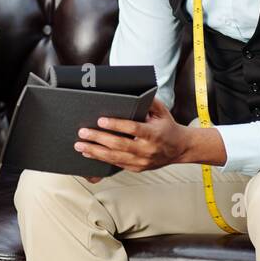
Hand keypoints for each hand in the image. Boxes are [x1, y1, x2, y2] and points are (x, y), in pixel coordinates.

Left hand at [74, 98, 189, 172]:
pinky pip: (116, 164)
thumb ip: (148, 102)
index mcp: (154, 134)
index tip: (100, 120)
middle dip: (98, 138)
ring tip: (80, 145)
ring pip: (114, 157)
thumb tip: (132, 92)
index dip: (116, 125)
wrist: (179, 149)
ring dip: (95, 151)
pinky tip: (89, 153)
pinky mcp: (137, 168)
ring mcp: (141, 161)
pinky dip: (101, 159)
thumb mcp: (162, 111)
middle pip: (119, 144)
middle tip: (83, 132)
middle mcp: (147, 149)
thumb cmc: (167, 126)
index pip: (133, 129)